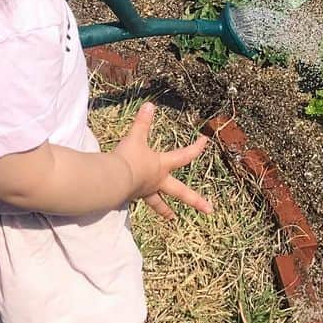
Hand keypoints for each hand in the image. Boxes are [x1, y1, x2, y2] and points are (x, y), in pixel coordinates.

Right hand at [112, 102, 212, 220]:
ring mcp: (145, 191)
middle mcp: (157, 181)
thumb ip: (142, 122)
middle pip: (181, 192)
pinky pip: (140, 201)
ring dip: (166, 210)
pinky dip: (139, 201)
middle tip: (209, 210)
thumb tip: (149, 105)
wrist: (113, 180)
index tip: (206, 141)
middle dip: (195, 200)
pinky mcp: (132, 196)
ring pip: (159, 203)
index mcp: (162, 165)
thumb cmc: (128, 159)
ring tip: (172, 217)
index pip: (184, 155)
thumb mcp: (135, 137)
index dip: (196, 148)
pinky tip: (136, 201)